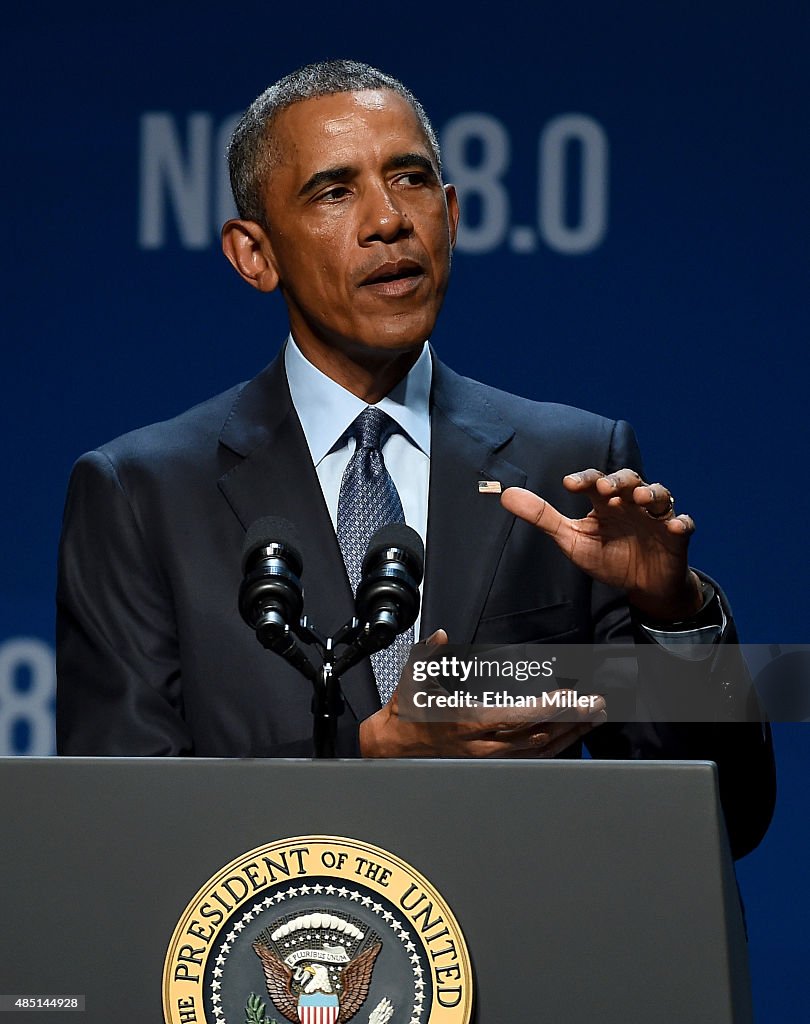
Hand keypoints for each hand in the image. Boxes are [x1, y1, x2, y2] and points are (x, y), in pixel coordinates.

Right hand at [359, 630, 606, 757]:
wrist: (395, 747)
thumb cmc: (407, 711)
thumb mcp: (413, 678)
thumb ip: (429, 654)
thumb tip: (442, 636)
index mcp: (467, 720)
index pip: (515, 716)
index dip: (545, 708)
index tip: (569, 696)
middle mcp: (483, 743)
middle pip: (537, 733)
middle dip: (570, 718)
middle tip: (599, 702)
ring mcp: (489, 756)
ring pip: (539, 748)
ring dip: (570, 732)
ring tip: (596, 715)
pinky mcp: (492, 760)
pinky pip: (531, 756)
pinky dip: (556, 745)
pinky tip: (573, 734)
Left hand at [500, 468, 702, 620]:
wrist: (642, 585)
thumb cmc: (607, 557)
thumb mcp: (571, 539)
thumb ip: (542, 517)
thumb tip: (506, 495)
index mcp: (607, 502)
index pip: (596, 480)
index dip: (586, 478)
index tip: (570, 484)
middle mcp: (632, 503)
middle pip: (630, 480)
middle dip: (619, 481)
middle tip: (605, 488)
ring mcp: (656, 518)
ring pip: (660, 495)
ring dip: (651, 494)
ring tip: (638, 500)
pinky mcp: (676, 537)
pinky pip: (683, 524)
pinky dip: (680, 522)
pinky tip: (673, 524)